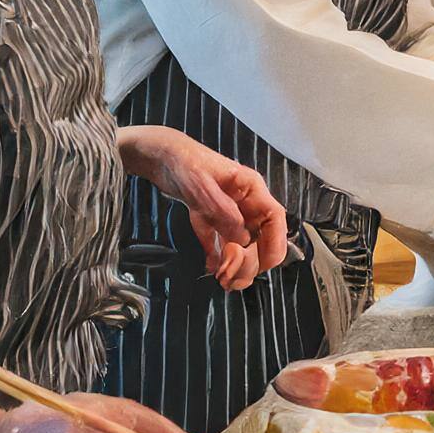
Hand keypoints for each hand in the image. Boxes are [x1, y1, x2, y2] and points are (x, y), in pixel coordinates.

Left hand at [122, 125, 287, 289]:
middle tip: (228, 274)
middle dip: (249, 261)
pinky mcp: (211, 220)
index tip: (266, 263)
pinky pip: (220, 244)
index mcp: (250, 188)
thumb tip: (241, 240)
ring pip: (243, 246)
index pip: (274, 217)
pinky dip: (218, 260)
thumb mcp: (202, 185)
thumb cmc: (182, 161)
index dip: (276, 242)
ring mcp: (228, 213)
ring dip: (236, 266)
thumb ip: (222, 211)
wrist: (157, 154)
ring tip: (220, 278)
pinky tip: (211, 269)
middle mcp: (244, 203)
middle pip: (260, 238)